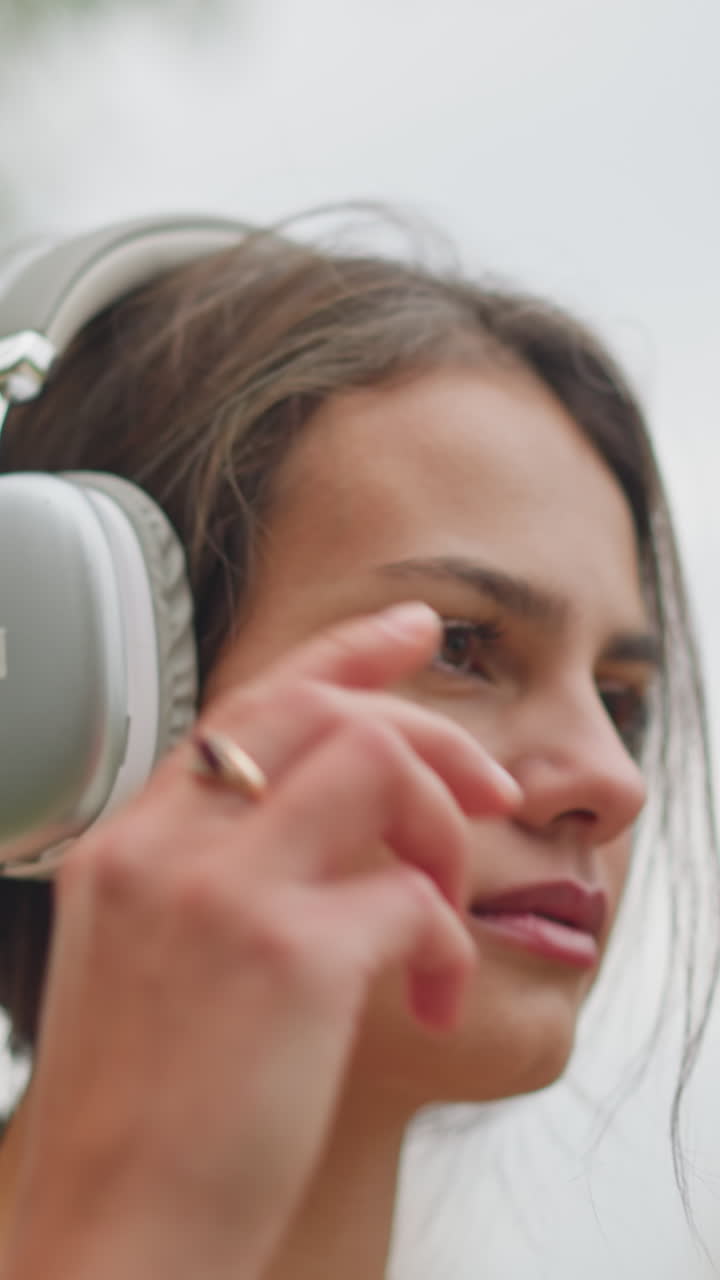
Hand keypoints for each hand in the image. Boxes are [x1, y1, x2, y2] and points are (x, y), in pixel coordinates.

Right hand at [1, 603, 519, 1279]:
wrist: (109, 1239)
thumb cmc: (140, 1120)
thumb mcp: (147, 964)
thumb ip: (214, 874)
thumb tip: (336, 831)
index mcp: (128, 846)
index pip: (249, 706)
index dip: (343, 655)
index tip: (410, 632)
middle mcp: (167, 849)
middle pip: (324, 711)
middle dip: (430, 731)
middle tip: (490, 786)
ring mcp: (222, 894)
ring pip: (377, 765)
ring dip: (444, 830)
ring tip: (446, 909)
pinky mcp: (287, 958)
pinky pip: (412, 896)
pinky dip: (444, 941)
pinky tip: (427, 999)